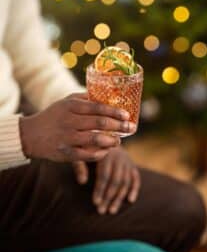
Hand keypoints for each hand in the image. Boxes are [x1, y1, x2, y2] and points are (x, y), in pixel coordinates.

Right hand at [19, 93, 134, 162]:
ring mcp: (67, 138)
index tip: (126, 115)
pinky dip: (100, 153)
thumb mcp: (65, 102)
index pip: (97, 107)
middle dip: (119, 125)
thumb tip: (106, 96)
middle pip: (100, 122)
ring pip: (96, 139)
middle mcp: (69, 121)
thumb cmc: (53, 116)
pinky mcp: (66, 153)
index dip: (114, 111)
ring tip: (119, 141)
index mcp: (71, 106)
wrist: (31, 135)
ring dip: (112, 140)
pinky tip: (106, 150)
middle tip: (130, 128)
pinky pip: (88, 155)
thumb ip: (84, 98)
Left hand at [73, 146, 140, 213]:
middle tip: (101, 211)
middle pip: (116, 180)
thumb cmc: (87, 147)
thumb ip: (79, 165)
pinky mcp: (131, 164)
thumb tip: (82, 182)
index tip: (95, 203)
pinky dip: (134, 189)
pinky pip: (136, 177)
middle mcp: (119, 156)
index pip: (104, 174)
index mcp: (106, 152)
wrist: (103, 135)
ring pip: (125, 181)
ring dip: (119, 197)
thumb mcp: (80, 152)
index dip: (100, 189)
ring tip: (111, 211)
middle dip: (109, 197)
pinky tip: (130, 200)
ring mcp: (127, 160)